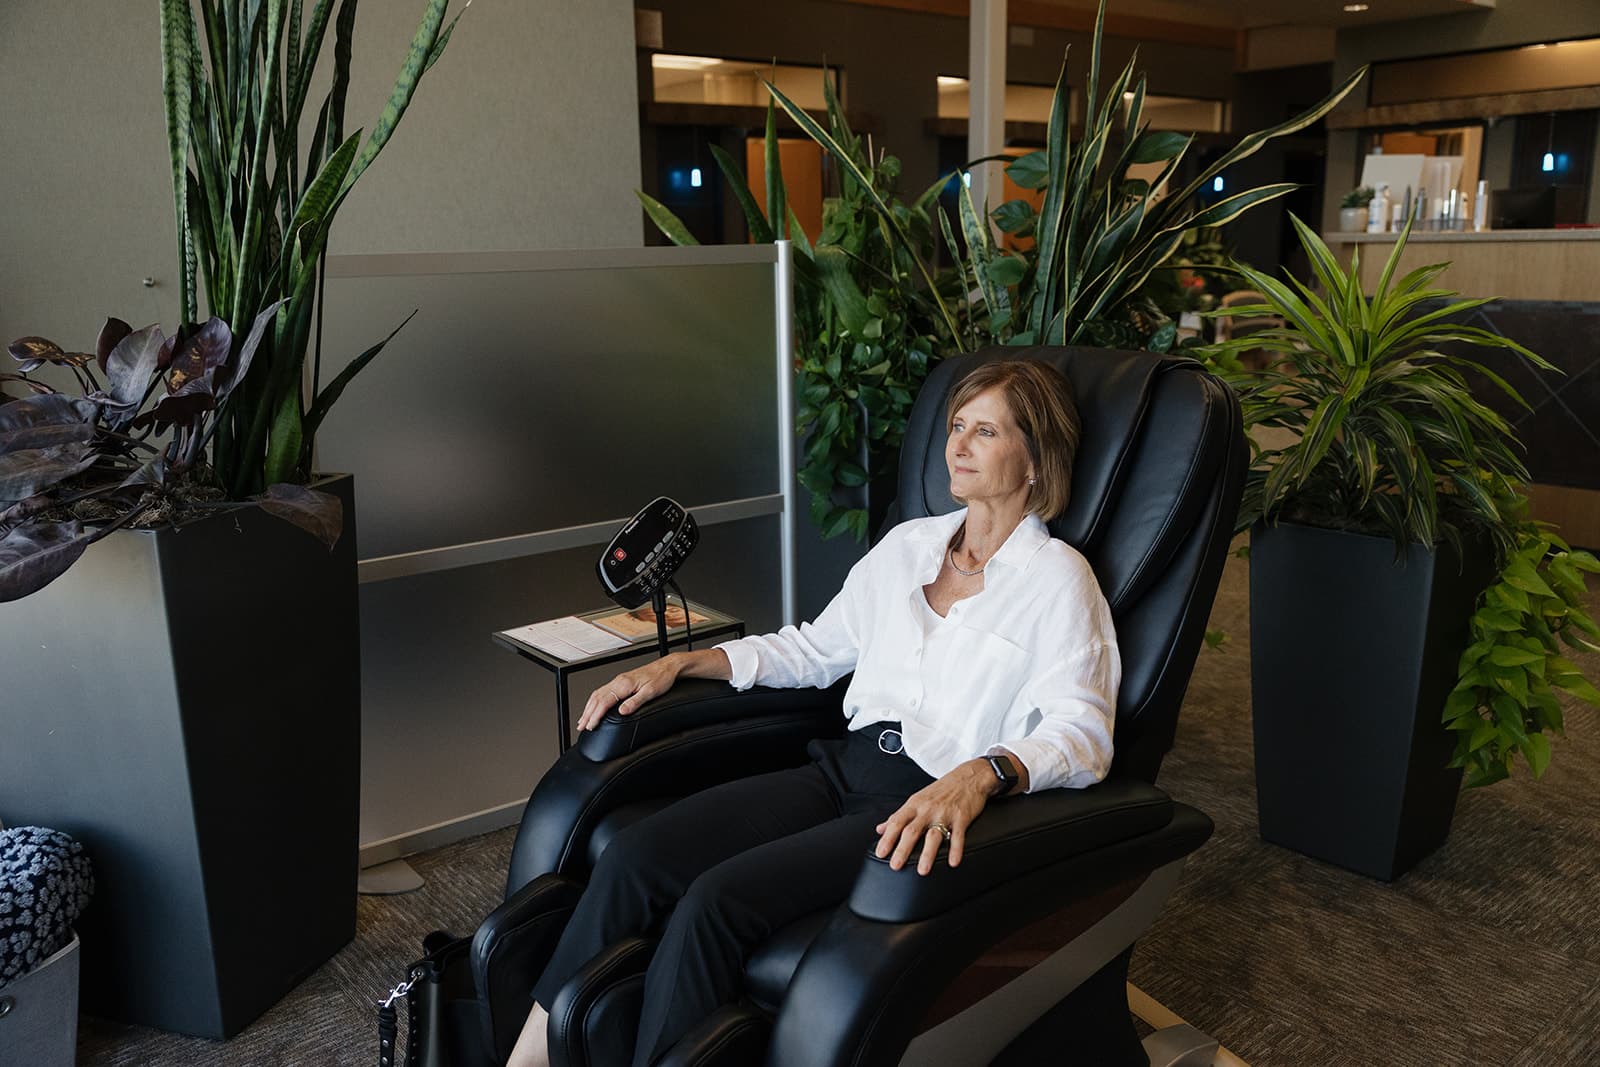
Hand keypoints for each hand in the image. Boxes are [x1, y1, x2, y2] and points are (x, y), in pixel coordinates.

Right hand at [576, 655, 682, 731]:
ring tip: (583, 720)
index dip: (595, 715)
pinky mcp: (621, 681)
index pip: (604, 702)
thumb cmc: (661, 678)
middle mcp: (619, 681)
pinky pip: (602, 691)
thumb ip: (635, 702)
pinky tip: (593, 707)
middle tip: (581, 727)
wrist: (667, 667)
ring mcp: (618, 680)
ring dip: (588, 708)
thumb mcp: (651, 692)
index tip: (590, 726)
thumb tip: (622, 712)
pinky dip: (594, 701)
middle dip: (587, 713)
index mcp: (624, 684)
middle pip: (596, 698)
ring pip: (597, 694)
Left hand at [874, 760, 995, 875]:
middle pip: (912, 830)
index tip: (881, 853)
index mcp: (914, 805)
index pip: (896, 822)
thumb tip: (880, 829)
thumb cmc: (941, 790)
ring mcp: (945, 814)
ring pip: (934, 835)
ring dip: (927, 853)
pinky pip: (958, 835)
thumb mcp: (917, 800)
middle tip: (895, 865)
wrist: (968, 777)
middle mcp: (927, 809)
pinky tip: (953, 862)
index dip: (887, 838)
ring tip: (922, 870)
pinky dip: (956, 849)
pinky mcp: (961, 817)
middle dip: (902, 849)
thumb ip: (899, 815)